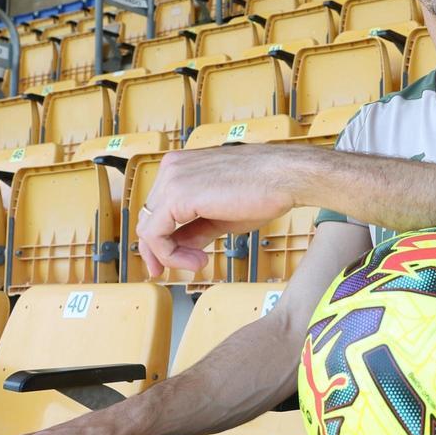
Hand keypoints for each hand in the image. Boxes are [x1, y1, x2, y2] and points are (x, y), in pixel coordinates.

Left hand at [136, 144, 303, 277]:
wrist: (286, 177)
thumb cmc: (265, 188)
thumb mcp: (222, 215)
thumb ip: (196, 228)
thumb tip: (181, 247)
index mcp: (182, 167)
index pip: (158, 208)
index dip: (162, 240)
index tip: (177, 260)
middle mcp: (171, 168)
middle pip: (148, 218)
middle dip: (163, 250)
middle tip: (186, 267)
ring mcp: (172, 179)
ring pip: (149, 229)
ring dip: (171, 255)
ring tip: (199, 264)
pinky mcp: (177, 195)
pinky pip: (156, 234)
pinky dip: (171, 255)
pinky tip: (198, 261)